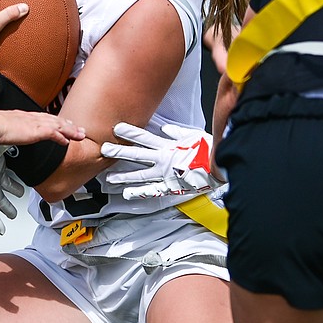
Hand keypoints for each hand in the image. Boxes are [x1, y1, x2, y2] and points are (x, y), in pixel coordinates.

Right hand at [0, 109, 83, 147]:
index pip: (42, 118)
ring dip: (71, 131)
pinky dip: (63, 137)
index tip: (60, 124)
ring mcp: (36, 123)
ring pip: (58, 126)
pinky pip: (55, 134)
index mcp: (22, 117)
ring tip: (80, 135)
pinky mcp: (38, 130)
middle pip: (54, 120)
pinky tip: (67, 141)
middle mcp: (31, 117)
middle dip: (67, 124)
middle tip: (78, 128)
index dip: (52, 121)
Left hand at [0, 141, 24, 233]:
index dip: (19, 176)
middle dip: (16, 192)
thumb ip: (7, 142)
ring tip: (13, 215)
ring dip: (8, 210)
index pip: (12, 173)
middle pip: (9, 189)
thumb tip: (18, 132)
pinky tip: (2, 230)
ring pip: (2, 204)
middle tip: (21, 194)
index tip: (28, 175)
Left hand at [101, 122, 224, 198]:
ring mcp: (165, 175)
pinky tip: (127, 194)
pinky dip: (139, 193)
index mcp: (168, 147)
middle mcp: (163, 161)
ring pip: (140, 176)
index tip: (116, 128)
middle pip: (136, 156)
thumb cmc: (208, 151)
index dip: (130, 133)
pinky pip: (152, 191)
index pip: (144, 138)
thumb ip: (176, 132)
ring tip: (109, 178)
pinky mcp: (170, 187)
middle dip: (119, 152)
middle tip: (104, 150)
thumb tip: (164, 127)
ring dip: (124, 176)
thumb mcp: (193, 135)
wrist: (219, 170)